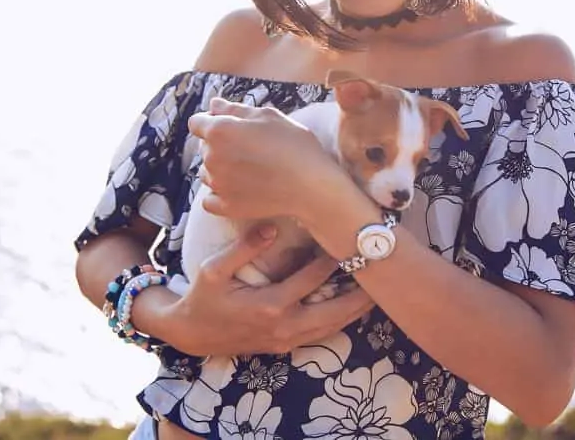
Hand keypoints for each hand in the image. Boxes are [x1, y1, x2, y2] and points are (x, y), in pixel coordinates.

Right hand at [168, 225, 374, 356]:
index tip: (348, 241)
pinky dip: (341, 321)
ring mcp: (287, 340)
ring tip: (378, 291)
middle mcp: (284, 326)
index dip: (332, 260)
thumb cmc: (203, 297)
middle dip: (360, 294)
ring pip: (333, 327)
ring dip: (356, 310)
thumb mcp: (213, 269)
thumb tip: (270, 228)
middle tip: (383, 274)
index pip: (312, 280)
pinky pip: (322, 335)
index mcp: (269, 305)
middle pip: (334, 311)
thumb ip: (243, 249)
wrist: (192, 334)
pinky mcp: (287, 346)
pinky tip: (354, 308)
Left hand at [186, 97, 344, 223]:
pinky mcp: (226, 206)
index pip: (197, 122)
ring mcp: (217, 184)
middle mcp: (211, 157)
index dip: (212, 121)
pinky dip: (219, 194)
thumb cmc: (294, 145)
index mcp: (219, 131)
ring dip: (219, 168)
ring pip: (206, 172)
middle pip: (203, 146)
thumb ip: (236, 109)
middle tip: (249, 147)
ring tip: (247, 169)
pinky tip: (237, 189)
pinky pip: (210, 199)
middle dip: (219, 144)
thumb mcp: (269, 116)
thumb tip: (214, 105)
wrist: (311, 185)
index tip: (231, 126)